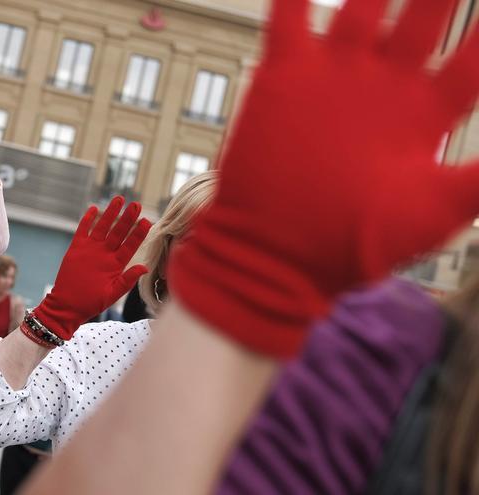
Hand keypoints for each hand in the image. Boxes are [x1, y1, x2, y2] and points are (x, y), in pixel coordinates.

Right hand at [34, 197, 150, 340]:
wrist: (67, 306)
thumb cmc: (91, 303)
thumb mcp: (112, 294)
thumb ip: (127, 280)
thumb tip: (145, 267)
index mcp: (116, 264)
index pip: (130, 245)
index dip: (138, 233)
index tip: (147, 221)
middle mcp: (105, 254)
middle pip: (119, 232)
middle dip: (127, 218)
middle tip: (137, 204)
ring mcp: (91, 250)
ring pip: (103, 227)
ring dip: (110, 213)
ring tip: (119, 199)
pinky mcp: (76, 249)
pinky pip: (83, 230)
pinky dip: (88, 220)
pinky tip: (94, 208)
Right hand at [167, 0, 478, 357]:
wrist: (275, 258)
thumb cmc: (355, 245)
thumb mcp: (439, 209)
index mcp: (426, 111)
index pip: (475, 52)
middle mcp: (385, 84)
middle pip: (429, 9)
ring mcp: (335, 74)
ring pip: (365, 1)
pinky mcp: (286, 74)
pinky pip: (292, 14)